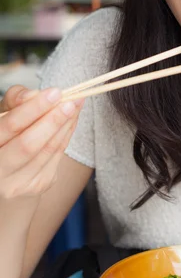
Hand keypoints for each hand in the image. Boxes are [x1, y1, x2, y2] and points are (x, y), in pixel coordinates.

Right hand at [0, 85, 83, 199]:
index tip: (55, 92)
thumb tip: (35, 95)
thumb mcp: (5, 114)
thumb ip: (16, 100)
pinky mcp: (38, 185)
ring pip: (47, 150)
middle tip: (71, 102)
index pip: (10, 126)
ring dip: (65, 125)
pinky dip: (67, 134)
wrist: (8, 172)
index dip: (34, 108)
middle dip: (53, 120)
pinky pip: (57, 155)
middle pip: (28, 144)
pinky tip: (73, 119)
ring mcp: (17, 182)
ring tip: (76, 104)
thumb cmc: (6, 135)